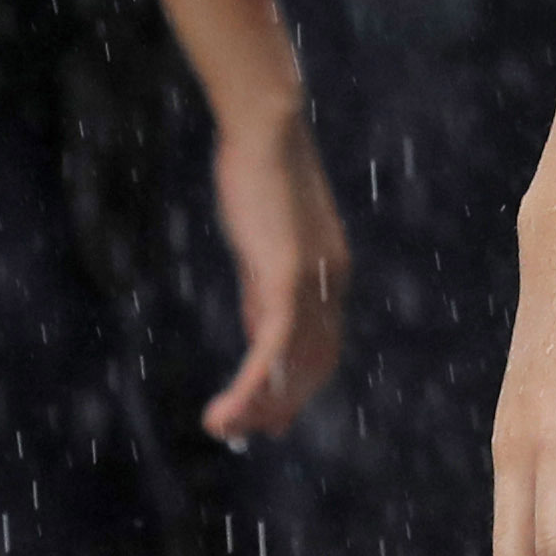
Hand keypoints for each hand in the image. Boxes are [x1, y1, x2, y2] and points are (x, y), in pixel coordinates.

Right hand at [203, 108, 348, 442]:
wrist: (269, 126)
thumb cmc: (261, 172)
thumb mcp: (266, 242)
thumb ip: (267, 285)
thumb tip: (260, 328)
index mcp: (331, 270)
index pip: (323, 342)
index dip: (300, 383)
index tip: (273, 415)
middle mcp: (333, 280)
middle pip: (315, 362)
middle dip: (282, 402)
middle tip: (244, 429)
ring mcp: (315, 280)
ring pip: (294, 364)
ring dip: (259, 404)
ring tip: (222, 428)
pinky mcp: (287, 276)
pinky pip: (272, 347)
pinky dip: (251, 386)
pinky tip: (224, 410)